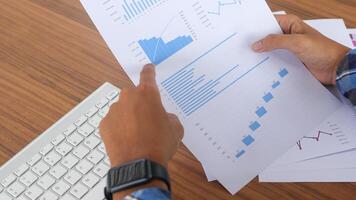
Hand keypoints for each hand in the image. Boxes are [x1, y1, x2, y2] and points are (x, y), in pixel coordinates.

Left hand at [100, 64, 183, 197]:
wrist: (139, 164)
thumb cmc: (159, 144)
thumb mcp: (175, 129)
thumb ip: (169, 117)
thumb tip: (164, 119)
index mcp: (147, 94)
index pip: (148, 76)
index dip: (149, 71)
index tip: (148, 67)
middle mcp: (129, 97)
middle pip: (135, 95)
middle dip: (140, 105)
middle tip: (148, 120)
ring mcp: (114, 110)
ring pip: (123, 109)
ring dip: (129, 117)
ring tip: (138, 135)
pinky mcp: (104, 124)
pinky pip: (114, 122)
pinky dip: (119, 128)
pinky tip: (127, 140)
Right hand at [252, 15, 349, 84]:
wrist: (335, 67)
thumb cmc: (322, 50)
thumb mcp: (296, 42)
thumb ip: (275, 42)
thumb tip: (257, 44)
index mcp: (291, 24)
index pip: (268, 22)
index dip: (257, 27)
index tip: (244, 34)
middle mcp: (289, 35)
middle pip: (268, 37)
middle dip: (257, 43)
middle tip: (243, 48)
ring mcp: (289, 48)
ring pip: (271, 50)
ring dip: (262, 55)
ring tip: (248, 60)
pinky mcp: (290, 61)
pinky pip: (276, 61)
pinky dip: (269, 64)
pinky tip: (260, 69)